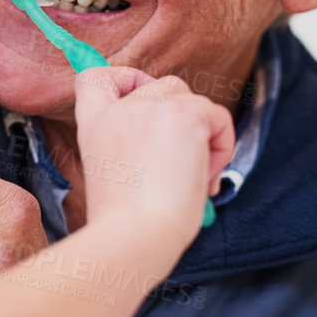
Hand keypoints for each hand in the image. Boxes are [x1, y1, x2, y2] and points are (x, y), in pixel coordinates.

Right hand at [72, 66, 234, 237]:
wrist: (135, 237)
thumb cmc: (128, 226)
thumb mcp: (114, 177)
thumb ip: (132, 148)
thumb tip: (176, 146)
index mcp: (94, 126)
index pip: (95, 79)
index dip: (123, 79)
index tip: (139, 98)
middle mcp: (120, 109)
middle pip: (163, 85)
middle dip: (183, 116)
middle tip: (185, 163)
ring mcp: (151, 108)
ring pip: (193, 100)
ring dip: (204, 135)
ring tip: (197, 177)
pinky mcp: (184, 115)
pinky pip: (218, 116)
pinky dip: (222, 145)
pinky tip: (207, 177)